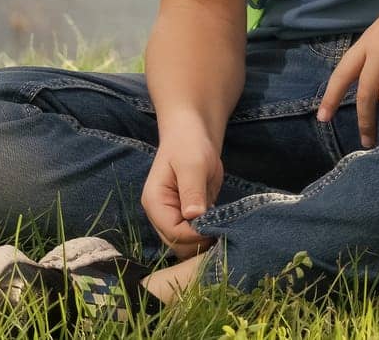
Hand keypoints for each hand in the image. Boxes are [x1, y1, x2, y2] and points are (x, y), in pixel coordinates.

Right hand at [141, 123, 222, 258]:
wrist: (193, 134)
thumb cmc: (189, 144)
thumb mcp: (192, 165)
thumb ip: (192, 190)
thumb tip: (194, 216)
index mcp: (154, 203)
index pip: (173, 233)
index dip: (196, 235)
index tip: (217, 226)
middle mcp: (160, 215)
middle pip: (178, 244)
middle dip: (200, 241)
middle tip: (224, 227)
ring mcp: (172, 217)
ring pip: (187, 245)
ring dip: (205, 240)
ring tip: (224, 226)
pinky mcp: (187, 218)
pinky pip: (196, 236)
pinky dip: (209, 235)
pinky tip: (222, 225)